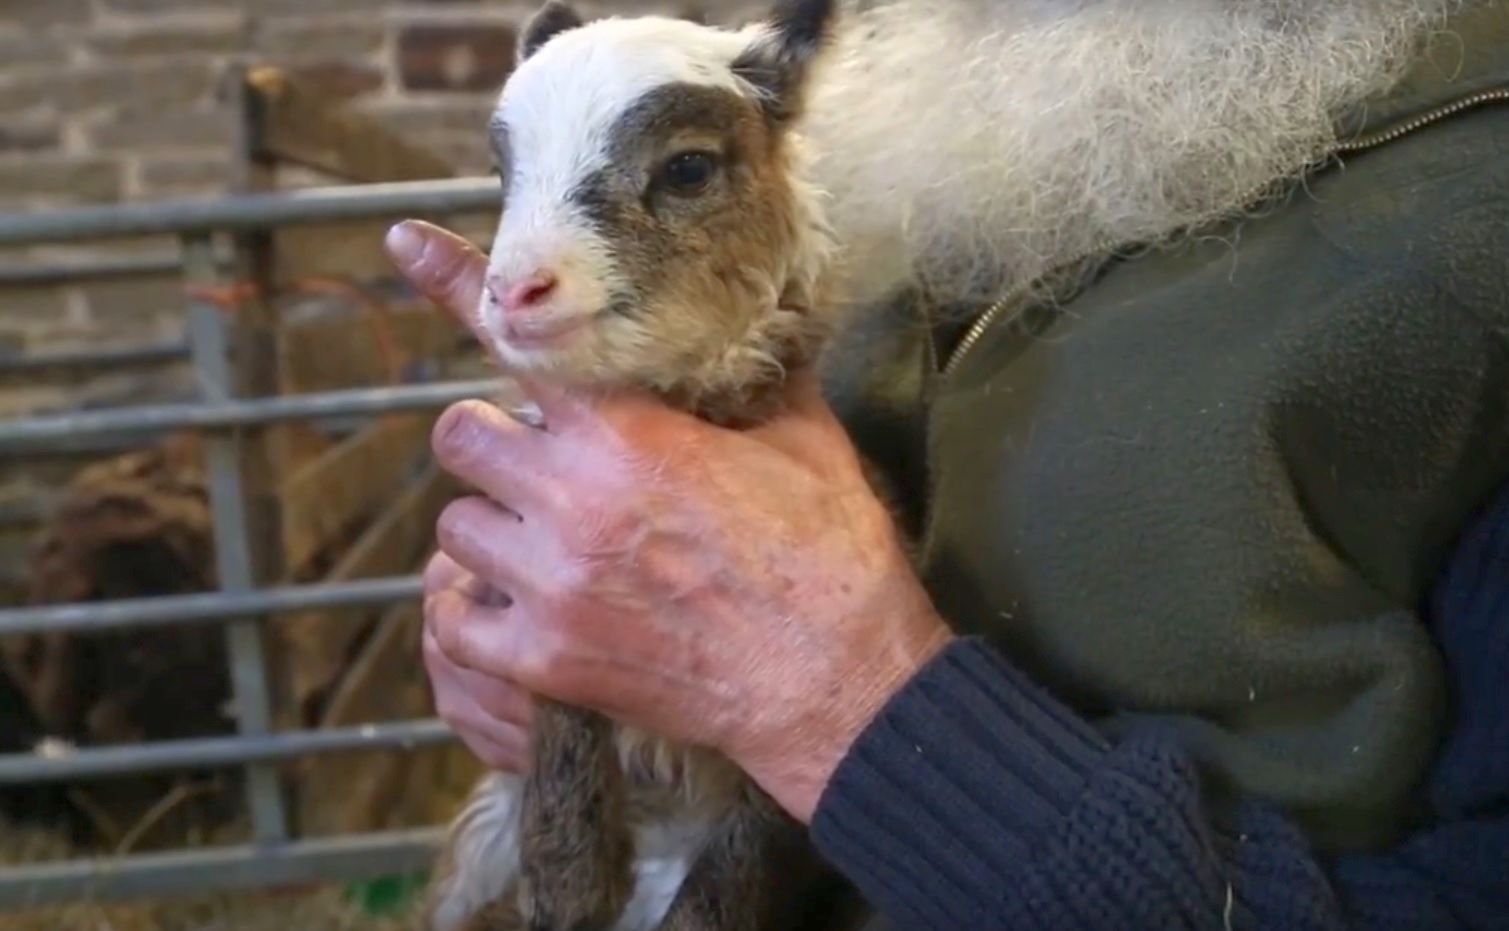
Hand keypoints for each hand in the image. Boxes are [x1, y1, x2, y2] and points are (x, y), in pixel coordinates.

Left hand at [387, 219, 953, 821]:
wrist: (839, 683)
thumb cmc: (830, 557)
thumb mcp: (806, 441)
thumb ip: (761, 379)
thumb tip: (765, 329)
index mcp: (630, 431)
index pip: (519, 338)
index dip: (452, 282)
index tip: (402, 240)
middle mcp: (573, 496)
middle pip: (459, 435)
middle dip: (493, 442)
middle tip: (538, 465)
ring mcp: (551, 582)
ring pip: (453, 526)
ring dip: (490, 527)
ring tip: (544, 546)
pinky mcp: (545, 659)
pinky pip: (455, 621)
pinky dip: (477, 613)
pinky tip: (521, 612)